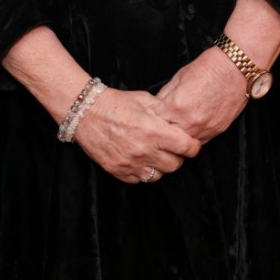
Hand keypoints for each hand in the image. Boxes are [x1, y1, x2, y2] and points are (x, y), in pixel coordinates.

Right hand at [73, 87, 200, 183]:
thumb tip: (180, 121)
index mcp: (154, 130)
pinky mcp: (118, 171)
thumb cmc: (116, 103)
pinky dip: (143, 171)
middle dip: (178, 156)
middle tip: (173, 148)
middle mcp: (144, 150)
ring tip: (156, 154)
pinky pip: (139, 179)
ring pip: (159, 176)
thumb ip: (164, 112)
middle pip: (175, 165)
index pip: (187, 147)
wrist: (86, 112)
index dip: (193, 146)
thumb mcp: (145, 99)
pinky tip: (141, 159)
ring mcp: (130, 163)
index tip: (191, 144)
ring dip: (161, 166)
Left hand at [153, 47, 247, 143]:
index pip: (155, 121)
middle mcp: (189, 122)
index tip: (151, 116)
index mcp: (176, 106)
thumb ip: (165, 95)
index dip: (152, 118)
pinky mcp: (216, 132)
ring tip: (177, 124)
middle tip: (162, 122)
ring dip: (178, 135)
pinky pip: (199, 142)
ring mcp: (204, 129)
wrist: (234, 69)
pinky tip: (191, 126)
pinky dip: (193, 136)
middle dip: (163, 129)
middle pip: (167, 135)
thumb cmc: (207, 68)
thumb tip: (156, 106)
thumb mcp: (178, 77)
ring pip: (183, 143)